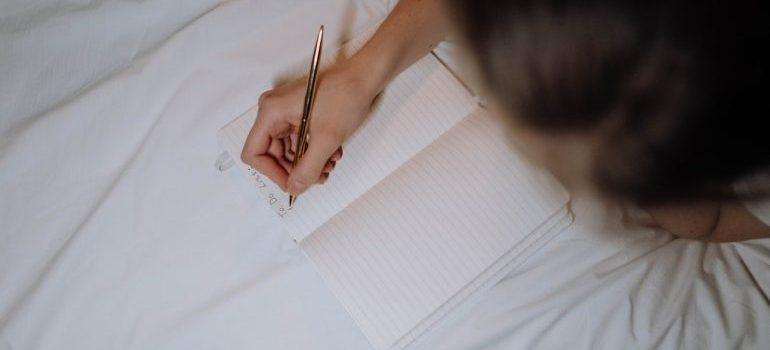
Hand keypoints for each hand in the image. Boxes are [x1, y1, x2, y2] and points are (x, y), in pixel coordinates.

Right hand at [241, 64, 377, 195]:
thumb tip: (294, 188)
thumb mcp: (326, 139)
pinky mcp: (298, 113)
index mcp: (271, 112)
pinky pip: (298, 141)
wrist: (365, 77)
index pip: (254, 152)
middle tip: (318, 177)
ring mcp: (285, 112)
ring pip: (288, 150)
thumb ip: (308, 169)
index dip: (271, 173)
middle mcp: (273, 111)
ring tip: (330, 165)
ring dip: (308, 162)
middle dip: (295, 169)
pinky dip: (314, 151)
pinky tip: (332, 154)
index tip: (292, 184)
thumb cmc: (345, 96)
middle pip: (272, 153)